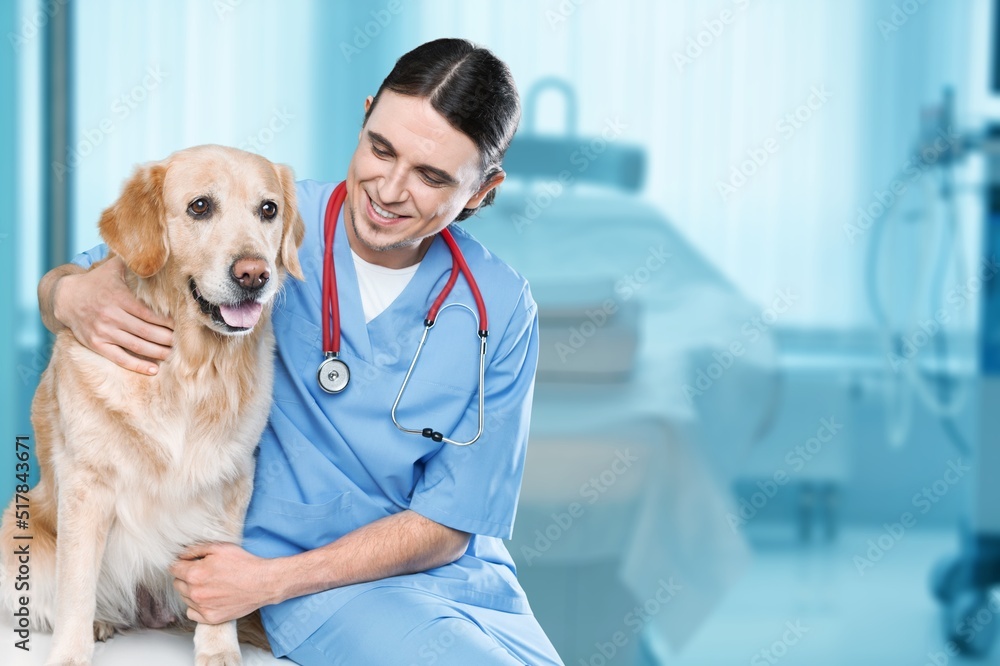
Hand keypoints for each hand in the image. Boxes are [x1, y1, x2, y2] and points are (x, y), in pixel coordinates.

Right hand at [55, 256, 173, 373]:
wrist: (66, 297)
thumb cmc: (97, 281)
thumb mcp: (114, 268)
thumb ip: (135, 262)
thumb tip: (157, 251)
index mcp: (118, 298)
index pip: (148, 314)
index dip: (166, 322)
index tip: (181, 325)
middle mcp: (111, 316)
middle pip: (145, 331)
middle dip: (166, 338)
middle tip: (181, 343)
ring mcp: (103, 332)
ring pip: (136, 345)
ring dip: (157, 352)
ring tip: (172, 354)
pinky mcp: (96, 344)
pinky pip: (119, 358)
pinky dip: (137, 365)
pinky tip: (154, 369)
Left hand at [170, 542, 277, 624]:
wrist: (263, 582)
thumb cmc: (244, 563)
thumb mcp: (220, 547)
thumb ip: (195, 549)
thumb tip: (180, 555)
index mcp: (194, 573)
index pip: (173, 568)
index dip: (181, 563)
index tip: (189, 563)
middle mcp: (195, 592)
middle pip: (177, 583)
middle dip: (186, 576)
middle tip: (203, 572)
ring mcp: (202, 607)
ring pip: (184, 598)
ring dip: (191, 591)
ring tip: (209, 584)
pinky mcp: (211, 618)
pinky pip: (191, 613)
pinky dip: (196, 606)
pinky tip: (209, 598)